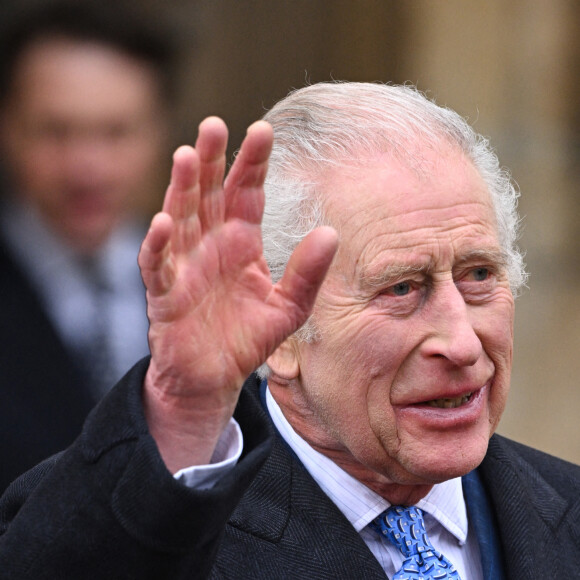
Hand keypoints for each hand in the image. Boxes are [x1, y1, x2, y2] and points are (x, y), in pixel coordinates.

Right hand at [138, 117, 337, 470]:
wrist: (213, 376)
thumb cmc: (247, 338)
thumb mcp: (288, 307)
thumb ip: (307, 273)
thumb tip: (331, 232)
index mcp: (242, 242)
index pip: (246, 193)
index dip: (252, 163)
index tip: (263, 129)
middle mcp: (211, 245)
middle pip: (209, 194)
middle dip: (212, 160)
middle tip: (216, 124)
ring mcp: (185, 266)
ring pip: (181, 218)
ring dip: (182, 189)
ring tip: (189, 156)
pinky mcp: (165, 294)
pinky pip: (158, 265)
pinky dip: (159, 245)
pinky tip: (164, 222)